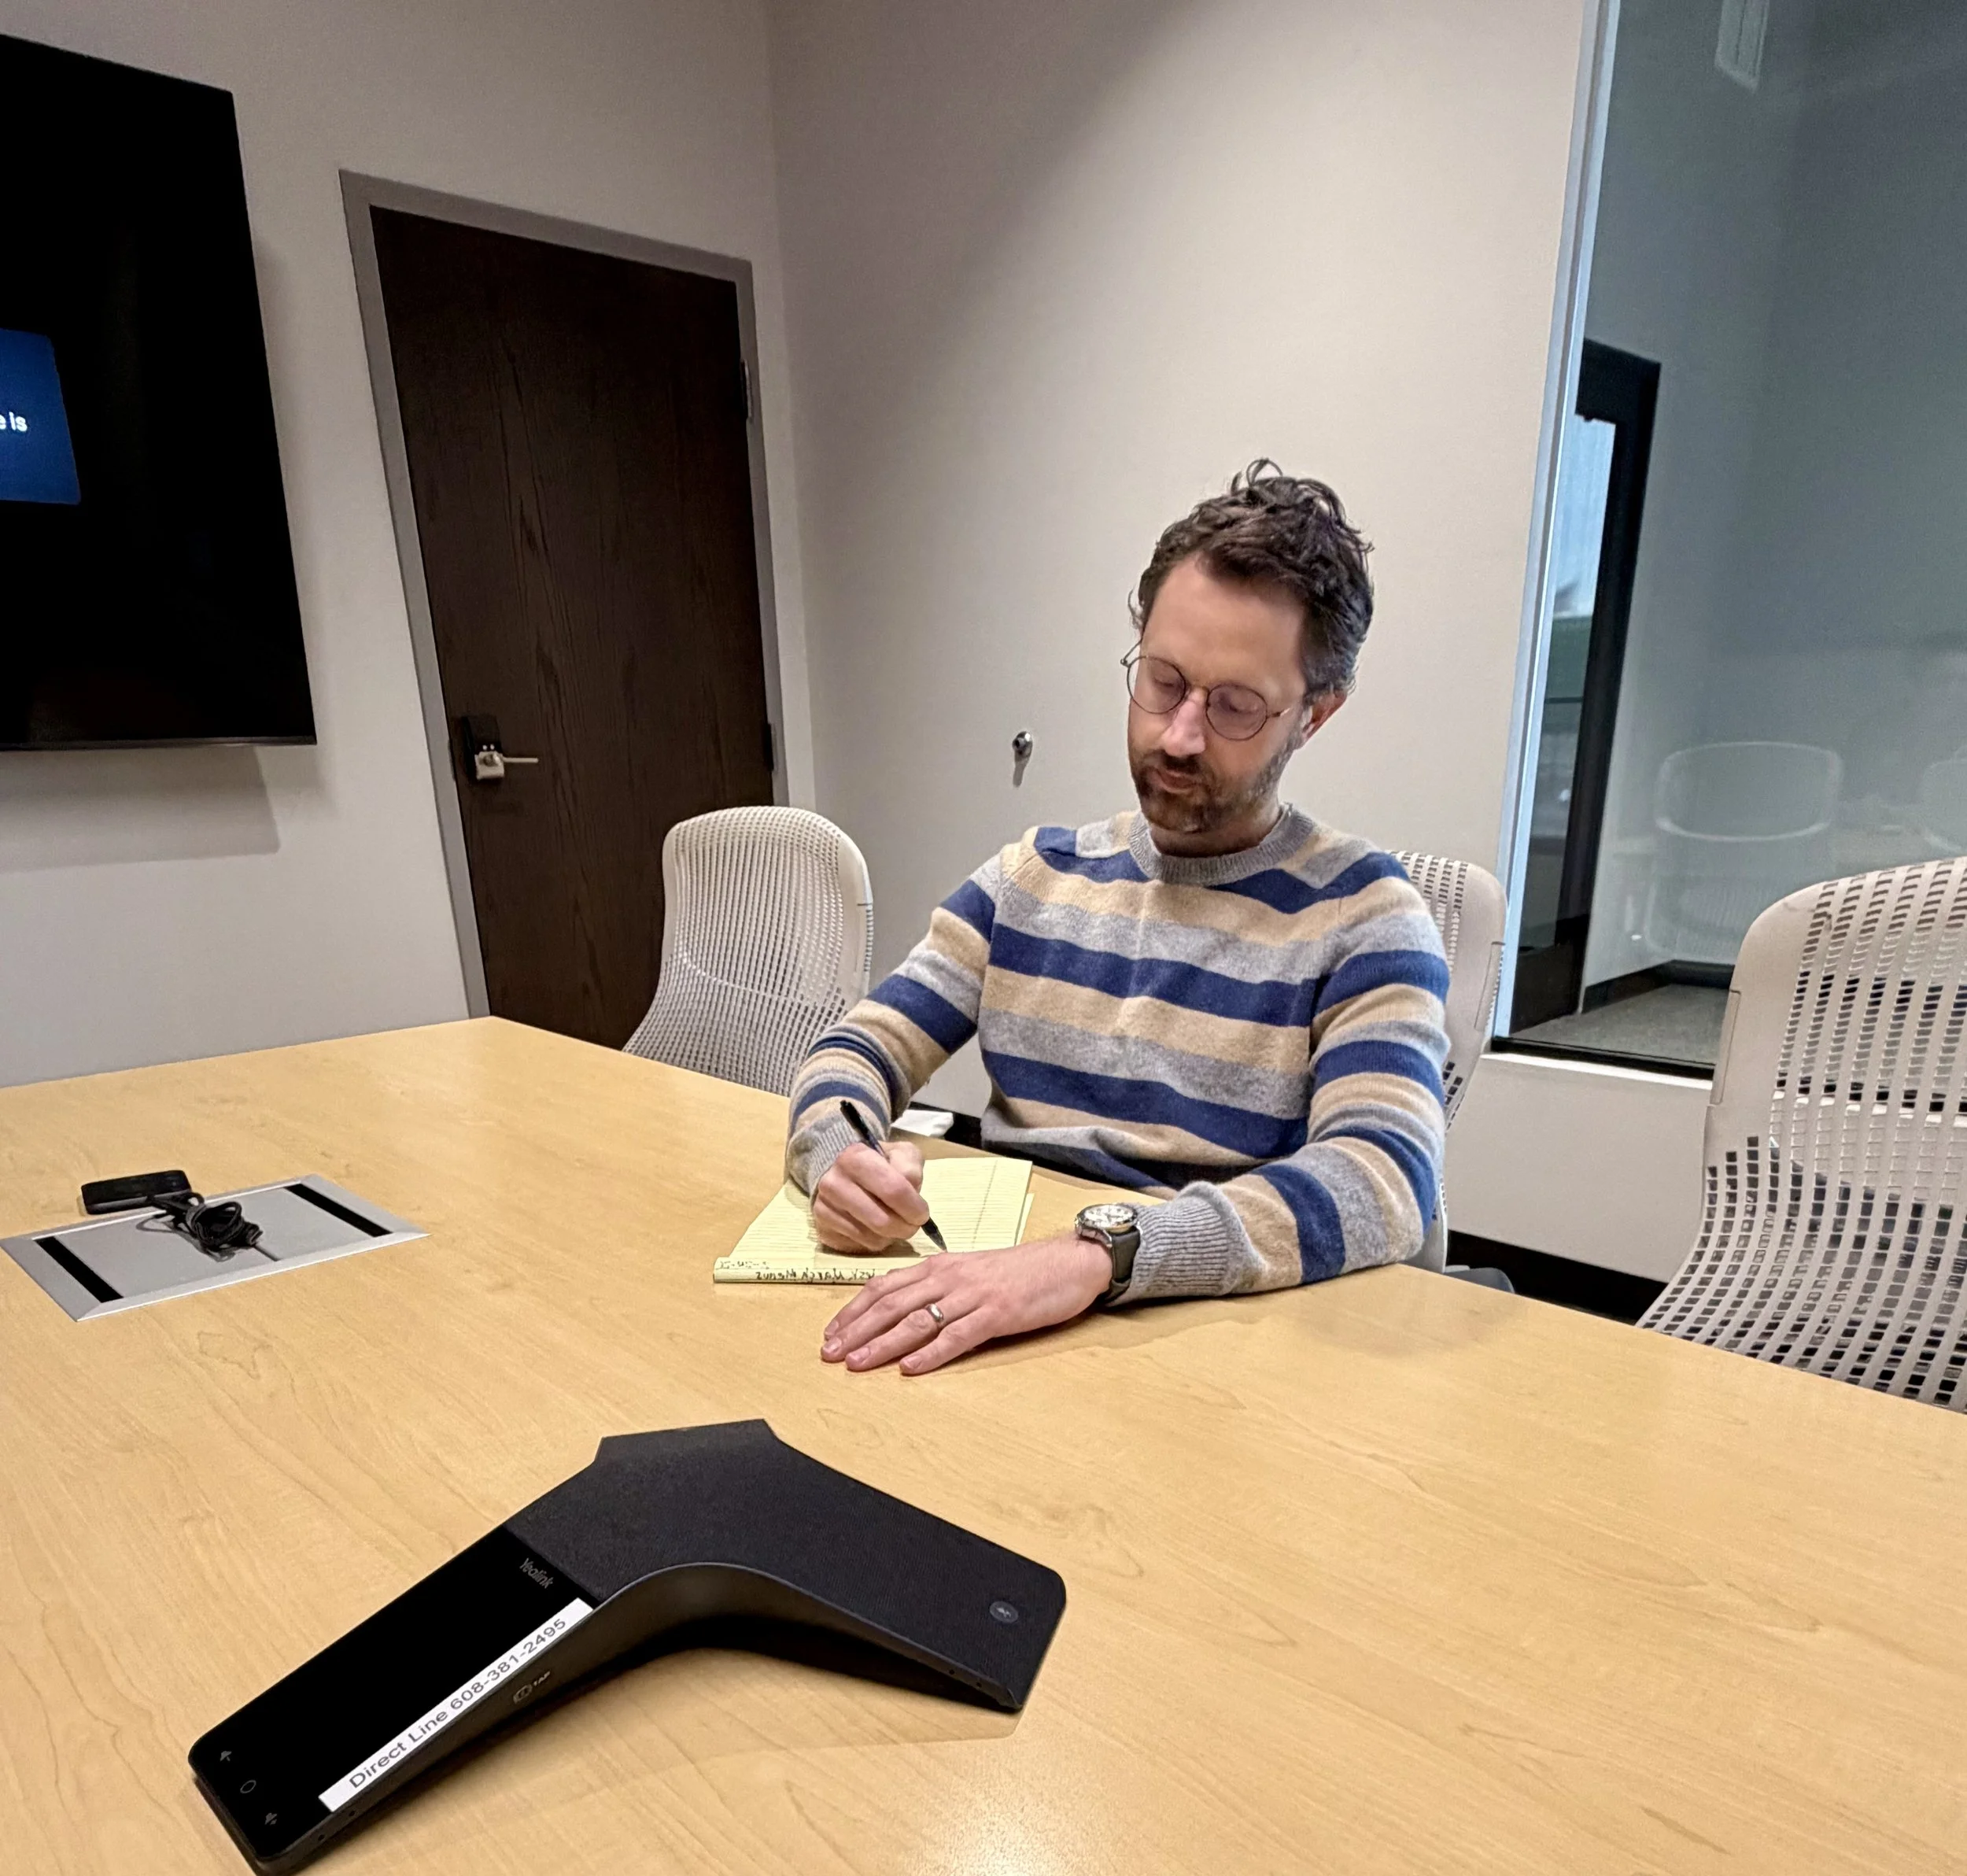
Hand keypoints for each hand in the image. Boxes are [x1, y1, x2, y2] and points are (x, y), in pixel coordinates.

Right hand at [812, 1140, 928, 1249]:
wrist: (842, 1173)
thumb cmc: (879, 1163)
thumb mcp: (900, 1153)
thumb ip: (910, 1166)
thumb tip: (911, 1190)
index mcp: (854, 1158)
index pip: (893, 1190)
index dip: (914, 1207)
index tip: (922, 1213)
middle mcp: (833, 1183)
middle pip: (882, 1220)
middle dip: (907, 1227)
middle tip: (914, 1224)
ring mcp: (824, 1208)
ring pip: (872, 1237)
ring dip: (892, 1236)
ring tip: (895, 1223)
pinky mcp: (823, 1230)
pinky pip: (860, 1246)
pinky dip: (876, 1241)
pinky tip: (877, 1228)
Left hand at [821, 1234, 1112, 1374]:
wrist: (1068, 1262)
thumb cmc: (1019, 1272)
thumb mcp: (970, 1273)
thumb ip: (938, 1290)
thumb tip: (902, 1315)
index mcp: (940, 1266)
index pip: (884, 1287)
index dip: (853, 1311)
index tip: (830, 1333)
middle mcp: (949, 1277)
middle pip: (891, 1304)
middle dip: (856, 1330)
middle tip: (829, 1354)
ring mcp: (972, 1295)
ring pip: (916, 1320)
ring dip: (882, 1344)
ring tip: (857, 1364)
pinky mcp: (997, 1313)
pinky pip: (957, 1335)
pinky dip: (931, 1354)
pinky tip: (910, 1369)